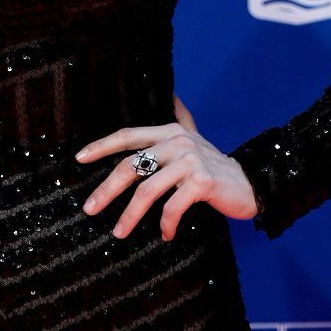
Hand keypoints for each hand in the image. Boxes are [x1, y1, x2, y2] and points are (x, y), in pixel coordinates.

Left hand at [75, 93, 258, 241]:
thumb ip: (180, 118)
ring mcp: (190, 161)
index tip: (79, 158)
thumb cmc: (216, 165)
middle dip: (106, 189)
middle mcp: (177, 142)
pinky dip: (166, 224)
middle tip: (90, 209)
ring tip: (119, 233)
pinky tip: (165, 234)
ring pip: (147, 190)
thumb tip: (172, 96)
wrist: (251, 182)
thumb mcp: (195, 137)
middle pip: (131, 165)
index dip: (102, 145)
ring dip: (130, 215)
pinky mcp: (202, 182)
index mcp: (170, 131)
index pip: (128, 135)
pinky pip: (173, 206)